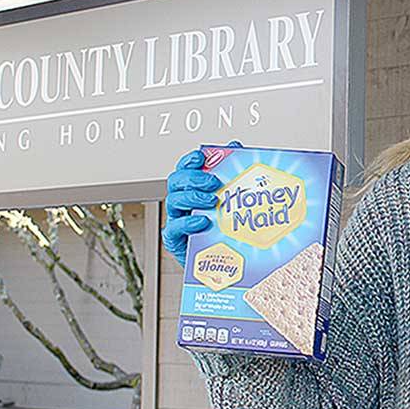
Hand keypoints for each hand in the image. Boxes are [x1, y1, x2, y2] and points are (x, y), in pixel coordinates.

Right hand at [161, 139, 241, 265]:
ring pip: (174, 201)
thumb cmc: (223, 228)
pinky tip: (203, 221)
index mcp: (192, 190)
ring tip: (212, 200)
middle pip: (176, 182)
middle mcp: (182, 203)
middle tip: (213, 182)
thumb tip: (235, 145)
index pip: (185, 169)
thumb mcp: (230, 199)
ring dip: (193, 197)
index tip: (200, 156)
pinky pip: (175, 228)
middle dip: (193, 178)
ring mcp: (177, 220)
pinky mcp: (176, 239)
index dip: (189, 161)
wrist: (221, 262)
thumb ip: (231, 172)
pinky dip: (188, 223)